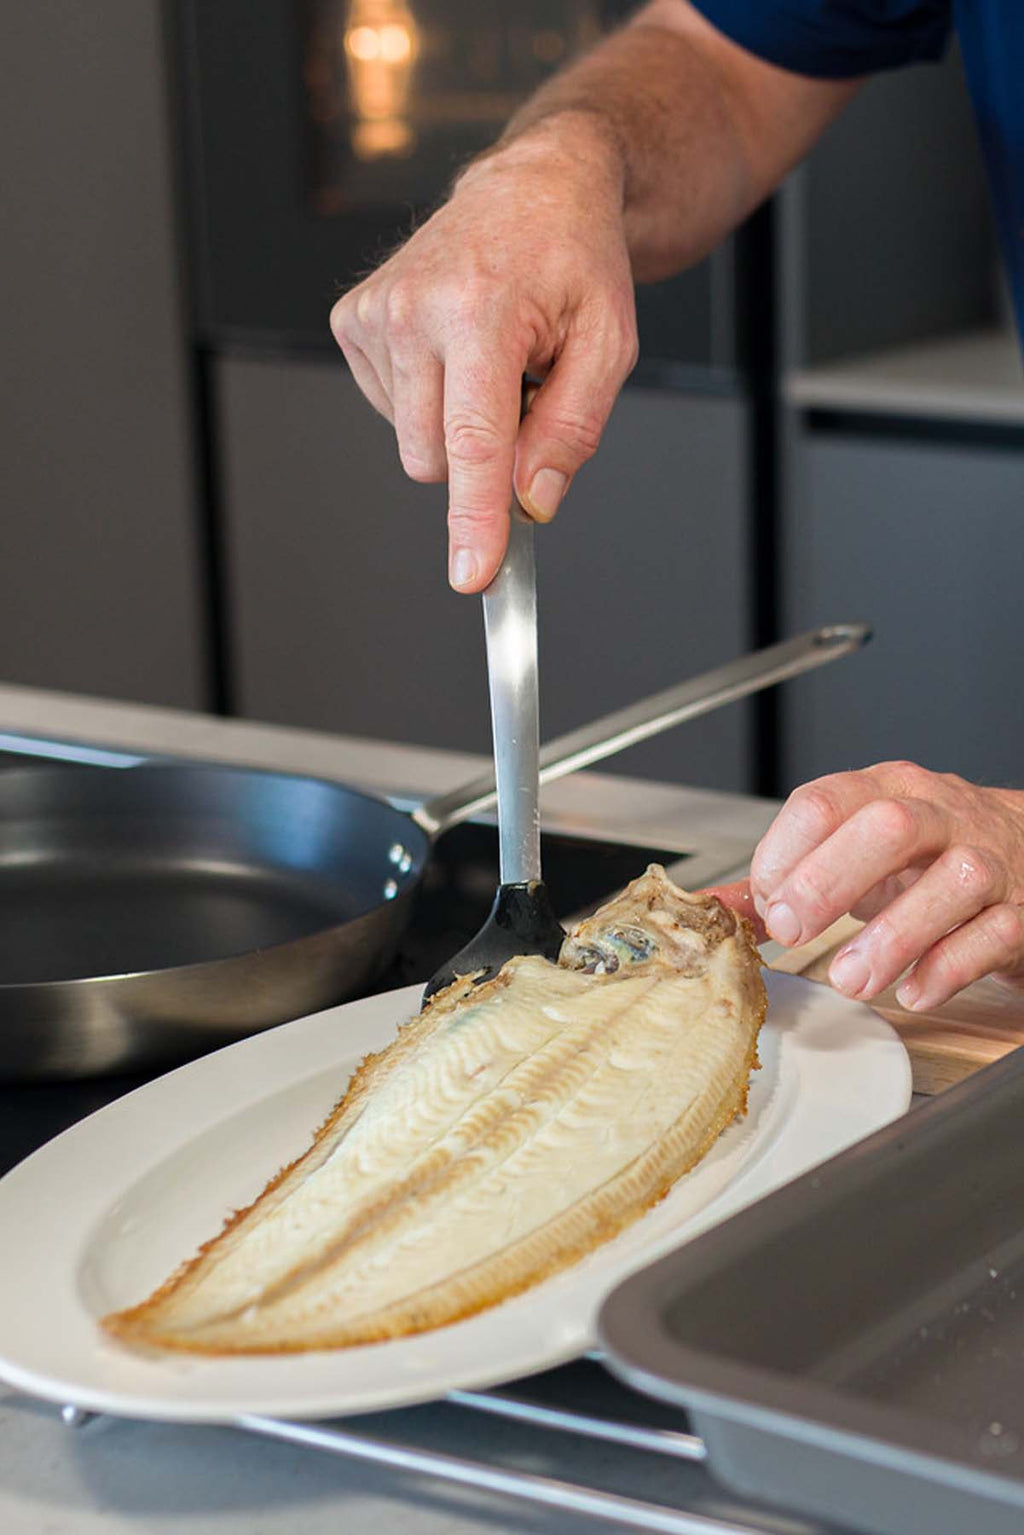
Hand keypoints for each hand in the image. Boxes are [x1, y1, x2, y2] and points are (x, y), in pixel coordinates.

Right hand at [329, 121, 637, 592]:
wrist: (531, 188)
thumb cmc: (573, 261)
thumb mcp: (608, 345)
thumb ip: (572, 431)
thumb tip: (533, 501)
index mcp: (482, 310)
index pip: (475, 442)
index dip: (475, 518)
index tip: (471, 574)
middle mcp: (414, 309)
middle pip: (436, 459)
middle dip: (482, 455)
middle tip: (521, 391)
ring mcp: (375, 314)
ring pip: (412, 442)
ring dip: (457, 423)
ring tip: (490, 360)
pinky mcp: (352, 321)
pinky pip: (392, 412)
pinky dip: (429, 399)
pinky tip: (455, 351)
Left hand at [718, 762, 1023, 1009]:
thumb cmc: (925, 856)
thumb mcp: (853, 850)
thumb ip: (787, 876)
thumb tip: (718, 906)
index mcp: (885, 790)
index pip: (824, 803)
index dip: (784, 855)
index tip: (768, 906)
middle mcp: (939, 816)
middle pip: (887, 827)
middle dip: (828, 882)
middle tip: (793, 932)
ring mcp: (986, 861)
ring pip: (951, 882)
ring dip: (892, 935)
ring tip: (851, 978)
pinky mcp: (1019, 913)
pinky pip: (992, 934)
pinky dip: (948, 967)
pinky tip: (913, 989)